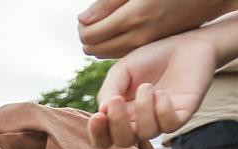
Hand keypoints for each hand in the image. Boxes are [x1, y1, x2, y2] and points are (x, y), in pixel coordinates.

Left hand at [77, 0, 229, 58]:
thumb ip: (109, 2)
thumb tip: (83, 20)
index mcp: (134, 16)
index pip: (90, 35)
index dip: (83, 26)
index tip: (87, 16)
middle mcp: (140, 35)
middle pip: (95, 48)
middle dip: (88, 36)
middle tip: (93, 21)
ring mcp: (148, 44)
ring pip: (108, 53)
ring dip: (100, 42)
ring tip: (104, 25)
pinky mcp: (154, 46)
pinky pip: (123, 52)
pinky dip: (114, 45)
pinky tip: (120, 30)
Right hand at [87, 32, 217, 147]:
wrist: (184, 43)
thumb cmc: (151, 57)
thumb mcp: (122, 71)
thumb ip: (109, 90)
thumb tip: (101, 111)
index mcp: (122, 114)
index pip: (106, 138)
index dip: (98, 135)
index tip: (97, 117)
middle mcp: (140, 122)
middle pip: (124, 141)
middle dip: (117, 125)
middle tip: (116, 101)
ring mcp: (162, 119)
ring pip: (147, 132)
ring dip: (143, 109)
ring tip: (146, 86)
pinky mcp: (183, 113)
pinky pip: (170, 125)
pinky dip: (162, 110)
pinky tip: (162, 93)